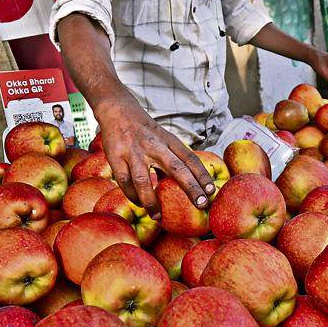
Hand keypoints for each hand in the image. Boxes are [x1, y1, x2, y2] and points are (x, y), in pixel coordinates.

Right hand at [90, 96, 214, 219]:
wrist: (117, 110)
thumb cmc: (145, 131)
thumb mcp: (163, 139)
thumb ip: (173, 159)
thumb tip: (187, 186)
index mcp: (169, 140)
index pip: (190, 158)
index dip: (202, 175)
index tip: (211, 191)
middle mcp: (154, 145)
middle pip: (176, 168)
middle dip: (191, 188)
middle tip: (201, 205)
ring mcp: (134, 151)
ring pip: (144, 180)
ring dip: (151, 201)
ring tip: (158, 216)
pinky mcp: (115, 156)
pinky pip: (124, 181)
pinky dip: (132, 195)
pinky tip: (138, 203)